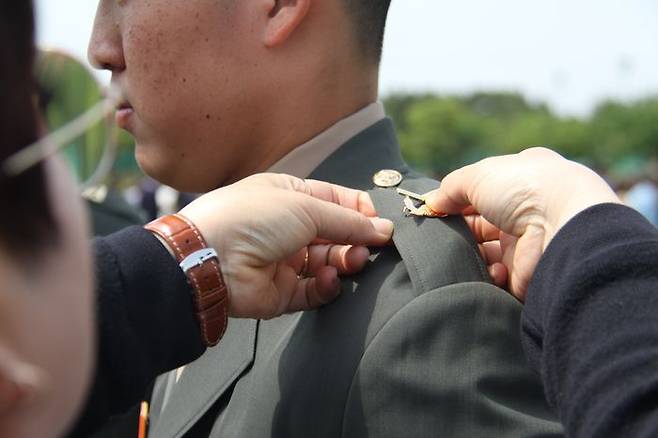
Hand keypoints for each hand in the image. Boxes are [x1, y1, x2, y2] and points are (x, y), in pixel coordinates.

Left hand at [180, 173, 393, 318]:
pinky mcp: (281, 292)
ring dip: (346, 261)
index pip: (335, 201)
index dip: (359, 211)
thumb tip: (384, 228)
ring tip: (355, 261)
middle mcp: (286, 227)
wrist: (210, 258)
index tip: (381, 223)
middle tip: (374, 247)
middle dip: (356, 240)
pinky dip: (327, 285)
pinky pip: (314, 290)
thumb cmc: (253, 218)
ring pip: (328, 263)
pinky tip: (330, 278)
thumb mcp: (306, 206)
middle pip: (334, 234)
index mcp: (288, 196)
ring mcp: (283, 260)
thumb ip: (348, 220)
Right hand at [425, 147, 620, 300]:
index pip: (483, 193)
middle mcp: (529, 212)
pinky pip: (498, 279)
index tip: (435, 212)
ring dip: (472, 255)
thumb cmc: (523, 189)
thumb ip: (450, 189)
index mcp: (524, 181)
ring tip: (462, 254)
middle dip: (460, 232)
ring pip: (487, 253)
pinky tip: (496, 269)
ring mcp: (530, 244)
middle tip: (441, 237)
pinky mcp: (530, 274)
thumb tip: (430, 204)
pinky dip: (490, 275)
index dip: (457, 201)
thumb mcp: (477, 176)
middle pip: (482, 225)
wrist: (563, 226)